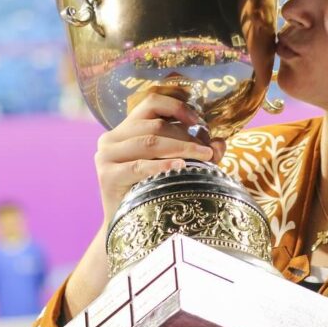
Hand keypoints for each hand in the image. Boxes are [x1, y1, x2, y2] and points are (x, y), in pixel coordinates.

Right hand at [94, 92, 225, 222]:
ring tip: (204, 158)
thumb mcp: (173, 165)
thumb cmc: (151, 191)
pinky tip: (180, 168)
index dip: (177, 107)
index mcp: (127, 128)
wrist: (126, 224)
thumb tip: (220, 143)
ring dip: (182, 148)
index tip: (199, 122)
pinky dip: (162, 165)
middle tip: (209, 151)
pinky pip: (139, 166)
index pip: (152, 102)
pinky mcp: (107, 175)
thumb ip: (196, 151)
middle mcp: (112, 137)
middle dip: (187, 137)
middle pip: (156, 125)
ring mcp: (106, 155)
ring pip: (150, 141)